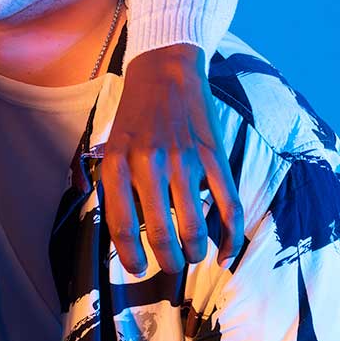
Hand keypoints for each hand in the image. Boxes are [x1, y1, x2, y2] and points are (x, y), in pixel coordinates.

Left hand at [101, 44, 243, 274]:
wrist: (164, 71)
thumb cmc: (133, 116)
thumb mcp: (109, 147)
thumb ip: (113, 186)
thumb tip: (123, 235)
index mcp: (117, 165)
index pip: (122, 226)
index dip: (131, 257)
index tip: (138, 269)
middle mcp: (148, 165)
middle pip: (161, 235)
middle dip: (168, 262)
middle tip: (170, 266)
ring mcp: (184, 161)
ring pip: (194, 227)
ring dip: (195, 252)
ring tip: (192, 256)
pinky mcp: (214, 156)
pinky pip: (228, 206)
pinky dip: (230, 237)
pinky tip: (224, 254)